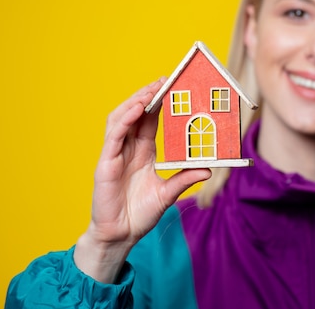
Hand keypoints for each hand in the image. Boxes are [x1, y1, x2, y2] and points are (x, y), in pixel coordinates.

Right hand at [74, 79, 211, 281]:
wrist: (121, 236)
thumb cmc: (140, 214)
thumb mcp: (169, 193)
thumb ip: (185, 179)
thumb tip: (209, 169)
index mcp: (142, 152)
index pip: (149, 120)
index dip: (158, 102)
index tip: (171, 86)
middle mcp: (128, 149)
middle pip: (135, 113)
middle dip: (147, 95)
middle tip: (164, 79)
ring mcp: (115, 154)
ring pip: (121, 118)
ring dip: (135, 101)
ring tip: (151, 89)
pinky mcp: (105, 164)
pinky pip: (114, 136)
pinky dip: (125, 120)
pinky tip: (137, 109)